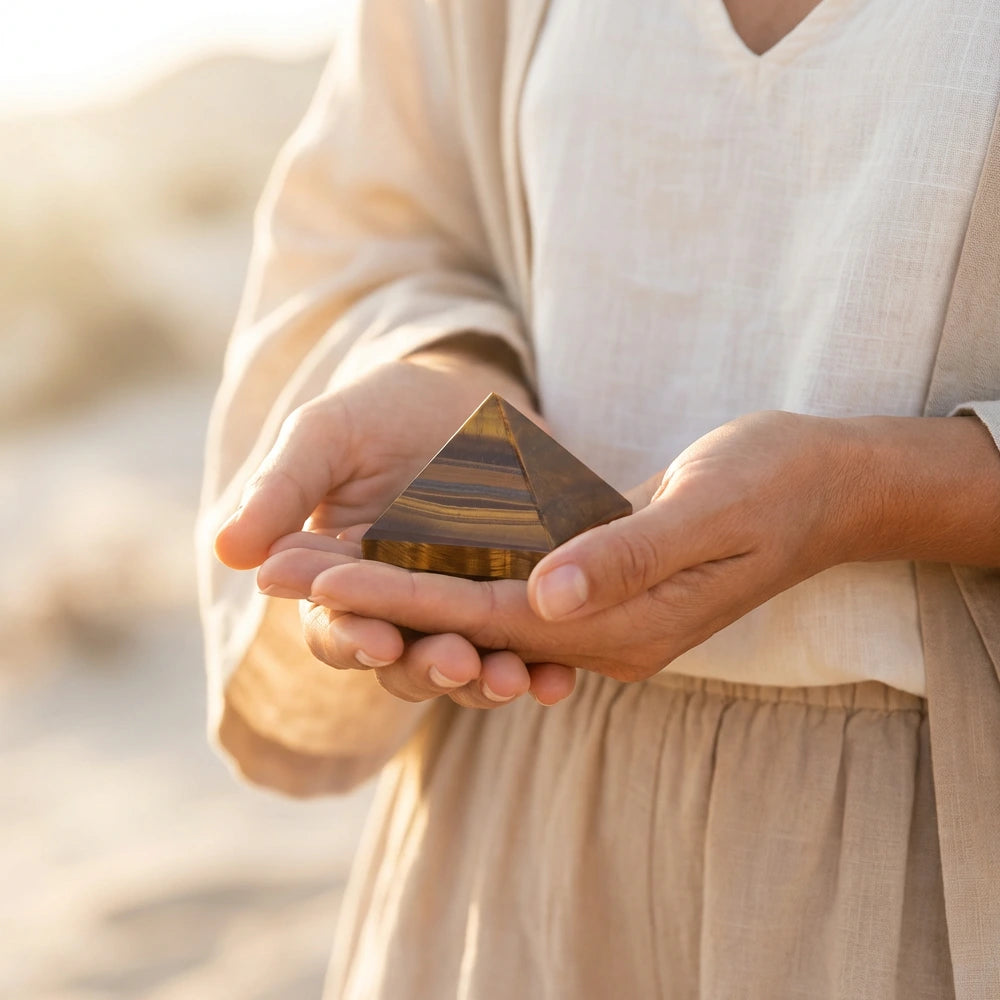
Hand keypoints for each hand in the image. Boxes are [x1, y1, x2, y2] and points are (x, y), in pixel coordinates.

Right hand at [215, 340, 577, 707]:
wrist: (469, 393)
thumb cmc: (381, 412)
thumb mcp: (327, 435)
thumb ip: (284, 488)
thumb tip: (228, 550)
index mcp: (341, 580)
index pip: (336, 627)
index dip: (352, 640)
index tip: (377, 640)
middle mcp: (399, 609)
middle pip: (404, 662)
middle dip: (428, 669)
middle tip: (457, 663)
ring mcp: (461, 609)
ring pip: (466, 666)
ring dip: (486, 682)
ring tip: (514, 679)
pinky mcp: (519, 601)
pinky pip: (528, 647)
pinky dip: (542, 669)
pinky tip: (558, 680)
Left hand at [263, 411, 865, 681]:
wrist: (826, 487)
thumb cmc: (775, 484)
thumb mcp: (711, 508)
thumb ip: (626, 555)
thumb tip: (541, 595)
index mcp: (617, 624)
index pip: (481, 613)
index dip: (394, 593)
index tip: (314, 574)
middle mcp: (596, 632)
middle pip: (458, 618)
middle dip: (366, 595)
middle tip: (272, 570)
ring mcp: (595, 614)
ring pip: (470, 607)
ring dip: (389, 586)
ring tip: (307, 565)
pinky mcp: (594, 586)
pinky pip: (503, 589)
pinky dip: (439, 576)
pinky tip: (387, 558)